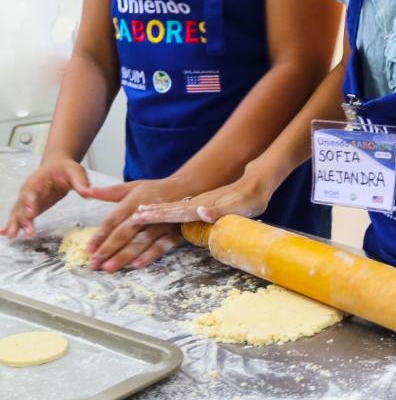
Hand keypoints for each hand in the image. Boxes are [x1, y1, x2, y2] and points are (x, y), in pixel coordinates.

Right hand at [0, 158, 89, 238]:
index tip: (32, 212)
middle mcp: (29, 190)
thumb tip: (88, 193)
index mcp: (39, 179)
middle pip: (23, 204)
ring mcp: (28, 199)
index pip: (32, 190)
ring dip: (15, 224)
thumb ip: (81, 183)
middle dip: (24, 218)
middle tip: (28, 231)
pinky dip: (14, 224)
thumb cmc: (66, 168)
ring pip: (19, 212)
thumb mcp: (76, 172)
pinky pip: (20, 216)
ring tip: (11, 235)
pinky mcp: (31, 207)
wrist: (58, 165)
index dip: (31, 201)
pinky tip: (7, 234)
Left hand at [82, 178, 184, 271]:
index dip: (100, 235)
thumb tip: (88, 190)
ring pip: (141, 241)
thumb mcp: (133, 186)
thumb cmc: (156, 189)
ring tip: (110, 268)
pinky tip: (137, 265)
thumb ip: (110, 192)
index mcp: (134, 201)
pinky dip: (150, 255)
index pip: (113, 220)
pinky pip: (162, 245)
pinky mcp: (174, 231)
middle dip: (108, 249)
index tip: (88, 249)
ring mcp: (161, 223)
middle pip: (124, 232)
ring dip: (125, 255)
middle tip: (94, 264)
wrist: (188, 186)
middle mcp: (146, 212)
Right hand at [132, 167, 272, 224]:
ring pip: (171, 209)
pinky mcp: (202, 206)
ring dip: (154, 213)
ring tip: (136, 215)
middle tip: (133, 217)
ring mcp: (198, 204)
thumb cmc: (251, 197)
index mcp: (201, 206)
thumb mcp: (238, 206)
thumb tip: (202, 213)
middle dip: (149, 215)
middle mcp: (196, 204)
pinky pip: (178, 212)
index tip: (138, 216)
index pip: (175, 212)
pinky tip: (156, 213)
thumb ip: (220, 211)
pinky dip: (164, 213)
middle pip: (168, 210)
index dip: (157, 216)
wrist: (257, 182)